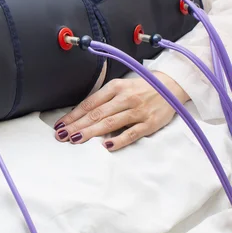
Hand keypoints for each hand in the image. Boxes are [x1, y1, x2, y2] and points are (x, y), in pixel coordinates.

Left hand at [53, 71, 189, 150]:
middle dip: (76, 125)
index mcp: (115, 87)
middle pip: (96, 114)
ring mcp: (138, 111)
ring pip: (110, 123)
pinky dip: (119, 139)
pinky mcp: (150, 123)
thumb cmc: (141, 88)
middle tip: (61, 135)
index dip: (73, 115)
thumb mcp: (120, 87)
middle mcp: (125, 98)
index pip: (89, 103)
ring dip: (91, 132)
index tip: (60, 125)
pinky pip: (132, 133)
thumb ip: (103, 99)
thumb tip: (80, 114)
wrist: (172, 86)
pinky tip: (106, 145)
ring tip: (76, 139)